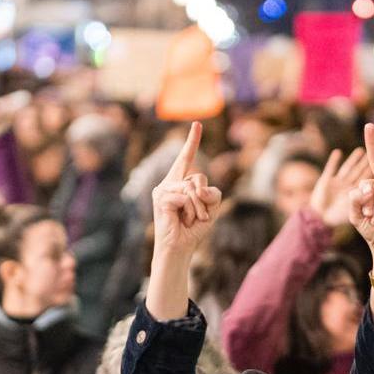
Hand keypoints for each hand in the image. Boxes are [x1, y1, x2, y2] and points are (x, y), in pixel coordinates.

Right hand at [151, 122, 220, 258]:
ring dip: (199, 208)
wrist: (180, 249)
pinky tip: (182, 221)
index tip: (197, 124)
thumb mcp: (211, 207)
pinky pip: (187, 197)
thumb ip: (211, 192)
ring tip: (190, 220)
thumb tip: (197, 187)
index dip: (192, 141)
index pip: (186, 159)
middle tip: (199, 218)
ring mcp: (163, 190)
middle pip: (199, 177)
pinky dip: (192, 211)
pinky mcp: (161, 198)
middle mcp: (169, 183)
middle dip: (206, 199)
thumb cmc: (193, 229)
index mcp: (179, 183)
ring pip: (194, 188)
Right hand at [310, 148, 369, 227]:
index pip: (368, 180)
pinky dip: (333, 161)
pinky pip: (330, 169)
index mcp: (355, 194)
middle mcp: (347, 186)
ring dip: (353, 160)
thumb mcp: (352, 210)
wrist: (319, 220)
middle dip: (367, 163)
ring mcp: (337, 183)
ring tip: (361, 151)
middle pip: (359, 172)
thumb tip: (371, 188)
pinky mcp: (325, 181)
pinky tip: (338, 152)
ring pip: (347, 168)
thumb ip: (361, 200)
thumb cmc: (336, 218)